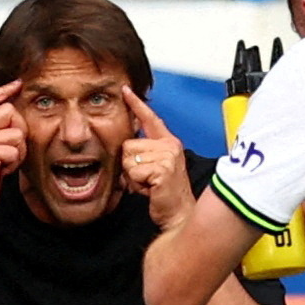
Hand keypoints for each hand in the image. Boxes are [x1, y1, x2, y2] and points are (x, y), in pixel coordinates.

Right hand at [0, 80, 24, 230]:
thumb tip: (15, 116)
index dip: (4, 90)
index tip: (18, 84)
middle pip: (9, 110)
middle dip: (18, 130)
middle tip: (9, 151)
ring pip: (16, 133)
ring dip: (17, 151)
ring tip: (4, 163)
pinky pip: (14, 150)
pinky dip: (13, 163)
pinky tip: (1, 171)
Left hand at [120, 87, 190, 229]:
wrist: (178, 214)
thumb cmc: (165, 194)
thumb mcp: (155, 167)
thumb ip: (144, 153)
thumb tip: (126, 146)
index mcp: (168, 143)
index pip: (150, 119)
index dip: (136, 104)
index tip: (126, 91)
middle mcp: (169, 146)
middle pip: (128, 145)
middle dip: (130, 166)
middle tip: (146, 179)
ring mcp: (167, 156)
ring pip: (128, 159)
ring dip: (133, 177)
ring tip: (148, 184)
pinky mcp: (163, 169)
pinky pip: (133, 172)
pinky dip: (137, 185)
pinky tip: (150, 190)